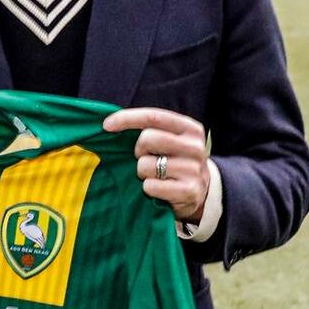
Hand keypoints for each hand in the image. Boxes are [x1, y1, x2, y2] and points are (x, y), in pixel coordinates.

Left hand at [103, 107, 209, 222]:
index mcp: (190, 128)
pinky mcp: (189, 191)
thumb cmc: (175, 160)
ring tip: (156, 175)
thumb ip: (149, 128)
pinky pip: (150, 186)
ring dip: (143, 171)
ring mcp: (193, 170)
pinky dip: (149, 188)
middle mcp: (195, 147)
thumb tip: (109, 123)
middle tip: (144, 157)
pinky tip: (160, 189)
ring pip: (146, 164)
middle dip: (138, 150)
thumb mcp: (170, 139)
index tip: (106, 125)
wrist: (202, 193)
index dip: (126, 118)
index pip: (153, 116)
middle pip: (148, 138)